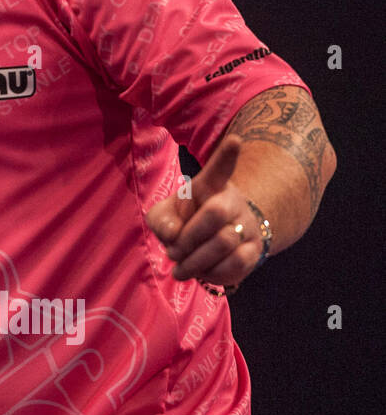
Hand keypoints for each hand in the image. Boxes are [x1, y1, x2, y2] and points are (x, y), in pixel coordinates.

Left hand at [145, 134, 261, 289]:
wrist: (211, 242)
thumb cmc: (182, 222)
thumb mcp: (163, 216)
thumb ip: (161, 220)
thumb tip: (174, 234)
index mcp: (209, 187)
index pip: (219, 168)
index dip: (226, 155)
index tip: (235, 140)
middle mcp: (232, 202)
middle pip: (215, 213)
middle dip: (188, 238)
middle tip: (172, 252)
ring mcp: (247, 226)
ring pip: (226, 242)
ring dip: (196, 261)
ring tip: (181, 267)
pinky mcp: (254, 251)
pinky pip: (236, 265)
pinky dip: (212, 273)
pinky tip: (200, 273)